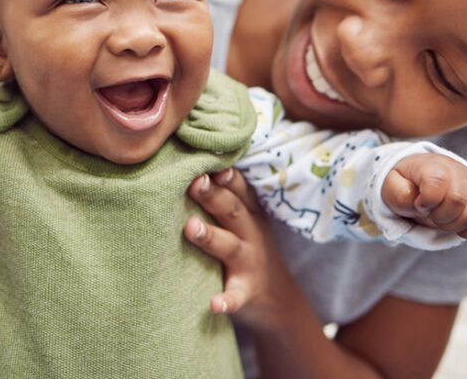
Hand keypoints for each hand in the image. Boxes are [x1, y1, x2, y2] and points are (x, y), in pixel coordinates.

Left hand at [183, 168, 281, 331]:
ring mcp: (249, 262)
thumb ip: (223, 196)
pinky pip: (236, 295)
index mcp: (248, 213)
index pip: (238, 188)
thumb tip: (188, 166)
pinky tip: (214, 304)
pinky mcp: (247, 291)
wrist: (278, 298)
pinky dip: (227, 300)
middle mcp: (250, 233)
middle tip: (193, 183)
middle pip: (231, 210)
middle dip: (213, 195)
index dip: (224, 174)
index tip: (204, 162)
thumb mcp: (244, 219)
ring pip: (229, 246)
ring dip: (211, 236)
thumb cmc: (247, 247)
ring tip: (190, 228)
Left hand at [383, 153, 466, 238]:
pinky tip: (455, 226)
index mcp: (434, 166)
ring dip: (452, 225)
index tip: (419, 204)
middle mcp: (459, 172)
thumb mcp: (392, 186)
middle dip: (438, 216)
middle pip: (458, 201)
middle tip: (429, 213)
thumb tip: (419, 205)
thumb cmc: (406, 183)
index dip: (426, 201)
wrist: (421, 177)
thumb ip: (399, 195)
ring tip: (440, 218)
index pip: (438, 183)